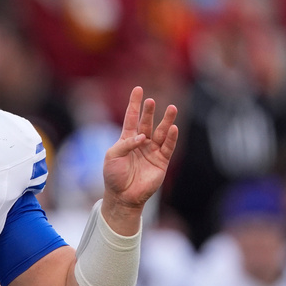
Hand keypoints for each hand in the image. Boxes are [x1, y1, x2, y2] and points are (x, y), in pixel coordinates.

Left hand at [102, 87, 178, 219]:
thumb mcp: (112, 157)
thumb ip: (125, 144)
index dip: (134, 104)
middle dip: (149, 111)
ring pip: (161, 132)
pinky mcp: (161, 161)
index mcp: (127, 139)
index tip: (138, 90)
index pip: (131, 118)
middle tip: (151, 100)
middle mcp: (141, 142)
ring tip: (172, 108)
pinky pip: (168, 147)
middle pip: (147, 123)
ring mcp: (152, 151)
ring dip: (166, 120)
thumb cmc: (114, 176)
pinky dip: (171, 138)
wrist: (123, 195)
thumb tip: (142, 137)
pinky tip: (173, 128)